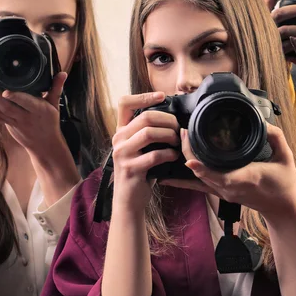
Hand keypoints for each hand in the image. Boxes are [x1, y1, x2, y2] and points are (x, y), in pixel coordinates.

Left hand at [0, 71, 69, 157]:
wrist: (45, 144)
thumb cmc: (50, 122)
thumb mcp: (55, 104)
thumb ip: (56, 87)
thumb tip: (63, 73)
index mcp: (38, 110)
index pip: (26, 103)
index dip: (15, 97)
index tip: (5, 90)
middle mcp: (25, 117)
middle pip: (5, 106)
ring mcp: (14, 123)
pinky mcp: (7, 125)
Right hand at [111, 93, 179, 212]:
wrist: (130, 200)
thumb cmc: (141, 171)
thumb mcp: (139, 148)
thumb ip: (147, 131)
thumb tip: (171, 115)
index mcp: (120, 131)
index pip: (124, 103)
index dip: (144, 96)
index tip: (162, 96)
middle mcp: (118, 139)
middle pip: (144, 117)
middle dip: (167, 120)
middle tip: (178, 129)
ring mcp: (122, 154)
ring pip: (149, 133)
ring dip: (169, 136)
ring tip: (177, 143)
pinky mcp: (130, 168)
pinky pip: (154, 155)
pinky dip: (169, 154)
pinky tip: (174, 157)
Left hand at [160, 123, 295, 220]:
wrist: (282, 207)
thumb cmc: (284, 182)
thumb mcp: (286, 157)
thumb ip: (275, 137)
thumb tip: (263, 122)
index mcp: (245, 177)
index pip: (218, 175)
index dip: (202, 168)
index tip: (189, 157)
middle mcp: (230, 187)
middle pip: (202, 173)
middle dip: (188, 153)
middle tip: (182, 131)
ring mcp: (224, 191)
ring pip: (197, 178)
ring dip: (185, 161)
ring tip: (176, 142)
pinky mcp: (221, 192)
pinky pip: (199, 186)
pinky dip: (183, 180)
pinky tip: (166, 176)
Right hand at [265, 0, 295, 58]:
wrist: (255, 57)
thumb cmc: (267, 37)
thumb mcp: (268, 21)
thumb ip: (278, 13)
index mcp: (262, 14)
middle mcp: (263, 24)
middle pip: (281, 12)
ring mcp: (267, 36)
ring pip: (286, 29)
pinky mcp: (272, 48)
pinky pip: (288, 45)